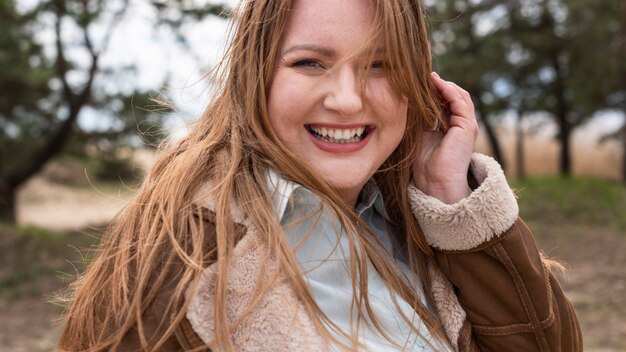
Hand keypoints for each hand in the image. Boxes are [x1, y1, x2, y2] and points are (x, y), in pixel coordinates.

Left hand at [411, 72, 478, 203]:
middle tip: (424, 75)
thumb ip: (419, 119)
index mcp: (450, 126)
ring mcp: (466, 125)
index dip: (434, 90)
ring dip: (445, 85)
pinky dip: (450, 91)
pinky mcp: (468, 126)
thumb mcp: (419, 134)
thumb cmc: (424, 163)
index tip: (419, 81)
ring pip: (459, 96)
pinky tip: (437, 84)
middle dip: (440, 84)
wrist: (434, 181)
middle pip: (454, 96)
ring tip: (430, 77)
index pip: (445, 101)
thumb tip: (408, 101)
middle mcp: (460, 125)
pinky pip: (461, 102)